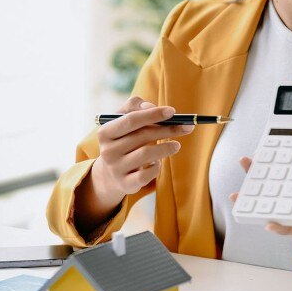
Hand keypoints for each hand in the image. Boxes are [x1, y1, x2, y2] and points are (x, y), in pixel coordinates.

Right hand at [75, 97, 194, 222]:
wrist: (110, 174)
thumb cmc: (122, 140)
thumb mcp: (122, 121)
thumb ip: (135, 106)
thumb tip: (151, 106)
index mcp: (105, 132)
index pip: (131, 120)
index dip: (153, 114)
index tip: (172, 111)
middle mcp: (107, 151)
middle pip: (142, 136)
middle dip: (167, 129)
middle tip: (186, 127)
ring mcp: (115, 169)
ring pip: (146, 154)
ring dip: (166, 148)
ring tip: (176, 145)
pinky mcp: (125, 184)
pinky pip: (147, 174)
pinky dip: (157, 167)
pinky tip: (157, 163)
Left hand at [228, 156, 291, 235]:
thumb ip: (284, 229)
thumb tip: (268, 225)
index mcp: (272, 202)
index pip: (255, 198)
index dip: (242, 197)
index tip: (233, 196)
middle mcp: (276, 188)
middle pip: (259, 177)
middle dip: (249, 168)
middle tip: (243, 160)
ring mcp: (286, 177)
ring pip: (271, 165)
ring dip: (263, 156)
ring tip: (258, 150)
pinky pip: (288, 159)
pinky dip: (282, 153)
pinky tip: (279, 147)